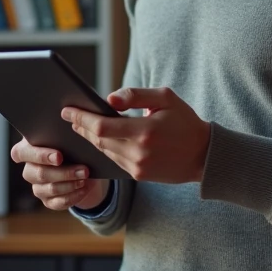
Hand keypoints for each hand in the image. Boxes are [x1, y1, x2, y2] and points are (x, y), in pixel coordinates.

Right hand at [10, 138, 110, 211]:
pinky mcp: (47, 200)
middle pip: (38, 174)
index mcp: (28, 148)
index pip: (21, 153)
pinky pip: (56, 202)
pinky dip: (72, 196)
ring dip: (69, 184)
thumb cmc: (74, 145)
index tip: (59, 156)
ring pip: (48, 189)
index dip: (39, 156)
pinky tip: (84, 189)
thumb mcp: (69, 136)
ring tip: (85, 178)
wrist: (85, 167)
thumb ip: (65, 130)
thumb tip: (74, 122)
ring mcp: (37, 186)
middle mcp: (29, 168)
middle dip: (63, 172)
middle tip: (83, 170)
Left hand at [63, 87, 211, 183]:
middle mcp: (138, 152)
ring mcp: (138, 166)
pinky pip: (114, 160)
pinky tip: (97, 139)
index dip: (81, 118)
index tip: (67, 110)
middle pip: (98, 140)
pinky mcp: (139, 175)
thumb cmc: (185, 122)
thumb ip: (135, 95)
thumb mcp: (165, 98)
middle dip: (82, 127)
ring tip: (80, 125)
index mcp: (145, 131)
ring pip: (104, 151)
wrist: (204, 155)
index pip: (102, 126)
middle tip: (69, 116)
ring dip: (90, 138)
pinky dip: (104, 148)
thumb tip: (108, 99)